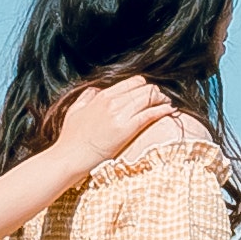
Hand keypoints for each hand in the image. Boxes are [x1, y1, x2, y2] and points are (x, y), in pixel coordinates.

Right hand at [57, 75, 172, 167]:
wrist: (69, 158)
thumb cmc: (70, 139)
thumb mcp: (74, 110)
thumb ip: (87, 97)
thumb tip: (97, 90)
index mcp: (101, 96)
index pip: (132, 82)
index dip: (144, 86)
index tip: (149, 93)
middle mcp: (112, 102)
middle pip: (144, 88)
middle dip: (155, 92)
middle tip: (162, 99)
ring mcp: (120, 115)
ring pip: (149, 97)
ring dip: (162, 99)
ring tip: (167, 104)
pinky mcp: (126, 129)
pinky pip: (150, 113)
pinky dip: (163, 110)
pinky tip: (171, 110)